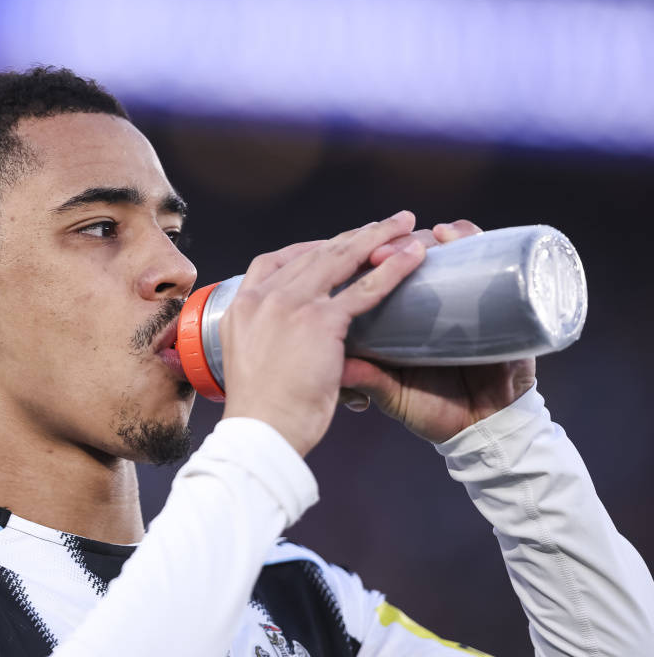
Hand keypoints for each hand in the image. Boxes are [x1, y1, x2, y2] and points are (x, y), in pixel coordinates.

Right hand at [220, 211, 426, 456]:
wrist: (259, 432)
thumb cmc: (259, 410)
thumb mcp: (253, 364)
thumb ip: (274, 343)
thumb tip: (297, 347)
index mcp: (242, 304)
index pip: (275, 261)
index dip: (308, 249)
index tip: (332, 244)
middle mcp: (263, 296)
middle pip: (313, 253)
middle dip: (352, 235)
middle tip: (383, 224)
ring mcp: (290, 305)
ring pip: (340, 260)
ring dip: (377, 237)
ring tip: (406, 225)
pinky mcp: (319, 321)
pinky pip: (363, 289)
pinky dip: (392, 269)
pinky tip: (414, 256)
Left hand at [340, 220, 537, 442]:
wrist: (485, 429)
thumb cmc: (435, 410)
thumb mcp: (395, 392)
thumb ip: (368, 377)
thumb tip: (336, 362)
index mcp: (402, 316)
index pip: (381, 274)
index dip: (367, 260)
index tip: (356, 261)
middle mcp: (433, 299)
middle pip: (411, 253)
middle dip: (396, 243)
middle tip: (381, 251)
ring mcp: (468, 296)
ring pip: (449, 249)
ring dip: (434, 236)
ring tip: (425, 237)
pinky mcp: (503, 301)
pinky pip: (492, 259)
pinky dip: (475, 240)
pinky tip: (458, 235)